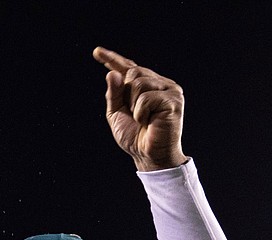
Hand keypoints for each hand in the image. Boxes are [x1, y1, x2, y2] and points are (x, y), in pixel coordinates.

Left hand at [93, 47, 186, 171]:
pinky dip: (141, 113)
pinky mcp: (174, 100)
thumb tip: (112, 73)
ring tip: (144, 119)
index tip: (96, 52)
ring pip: (139, 83)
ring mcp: (169, 90)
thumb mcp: (116, 113)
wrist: (148, 155)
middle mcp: (160, 83)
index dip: (112, 59)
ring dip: (134, 105)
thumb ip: (114, 93)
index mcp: (146, 85)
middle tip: (135, 115)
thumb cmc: (135, 137)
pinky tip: (149, 122)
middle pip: (133, 72)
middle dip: (126, 94)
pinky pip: (147, 98)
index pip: (128, 67)